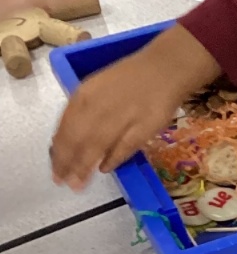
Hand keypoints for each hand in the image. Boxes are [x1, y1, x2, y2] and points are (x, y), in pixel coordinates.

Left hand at [50, 24, 220, 189]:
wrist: (164, 69)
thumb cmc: (129, 79)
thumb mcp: (97, 88)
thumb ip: (84, 112)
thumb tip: (71, 140)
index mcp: (85, 94)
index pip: (65, 128)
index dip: (59, 151)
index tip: (55, 168)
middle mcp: (100, 106)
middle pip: (78, 140)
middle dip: (68, 164)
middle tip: (63, 182)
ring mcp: (122, 117)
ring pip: (97, 146)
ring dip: (85, 167)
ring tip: (79, 184)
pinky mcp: (144, 127)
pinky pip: (124, 147)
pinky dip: (112, 159)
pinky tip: (105, 169)